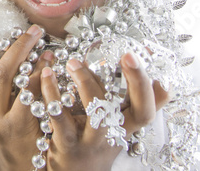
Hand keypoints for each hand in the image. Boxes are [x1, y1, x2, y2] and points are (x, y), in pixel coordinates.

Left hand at [40, 51, 169, 170]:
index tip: (147, 60)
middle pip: (138, 111)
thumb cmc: (98, 142)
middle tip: (127, 55)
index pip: (151, 107)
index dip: (152, 86)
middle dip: (136, 81)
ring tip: (74, 62)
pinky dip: (52, 93)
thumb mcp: (120, 123)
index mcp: (127, 124)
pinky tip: (48, 75)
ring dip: (86, 82)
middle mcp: (115, 133)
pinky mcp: (67, 144)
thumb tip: (150, 64)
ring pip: (99, 112)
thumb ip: (134, 97)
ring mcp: (92, 141)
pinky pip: (59, 117)